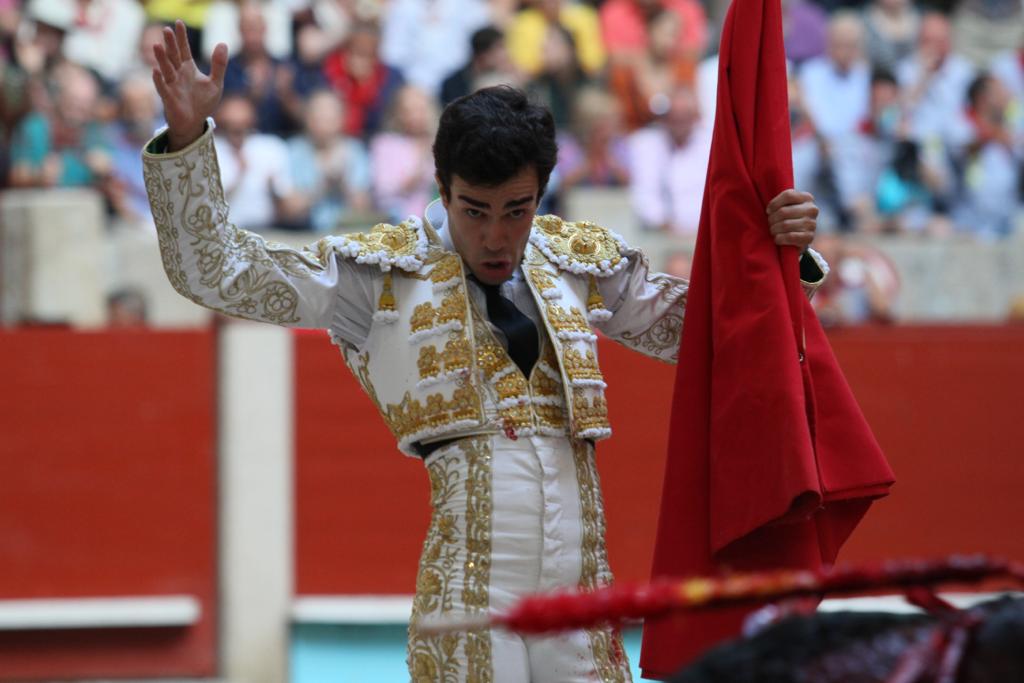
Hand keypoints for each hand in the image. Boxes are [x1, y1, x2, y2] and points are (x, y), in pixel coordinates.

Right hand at [152, 20, 227, 151]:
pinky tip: (156, 71)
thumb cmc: (203, 103)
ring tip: (156, 45)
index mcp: (188, 69)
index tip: (179, 22)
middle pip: (173, 56)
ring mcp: (172, 85)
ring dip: (161, 59)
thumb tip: (223, 43)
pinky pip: (163, 88)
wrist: (194, 123)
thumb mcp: (215, 83)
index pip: (183, 49)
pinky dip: (159, 80)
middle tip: (166, 29)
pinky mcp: (169, 98)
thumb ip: (219, 65)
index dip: (181, 37)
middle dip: (170, 44)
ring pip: (166, 69)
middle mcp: (178, 74)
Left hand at [765, 189, 817, 248]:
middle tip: (770, 223)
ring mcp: (812, 224)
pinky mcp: (809, 237)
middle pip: (784, 211)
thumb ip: (780, 201)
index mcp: (807, 198)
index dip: (774, 204)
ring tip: (773, 230)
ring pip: (785, 225)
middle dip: (772, 219)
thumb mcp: (788, 204)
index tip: (768, 211)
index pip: (788, 195)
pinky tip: (777, 238)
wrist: (801, 235)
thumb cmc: (790, 217)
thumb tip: (769, 210)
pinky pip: (790, 237)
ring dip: (774, 229)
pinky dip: (779, 238)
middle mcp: (812, 209)